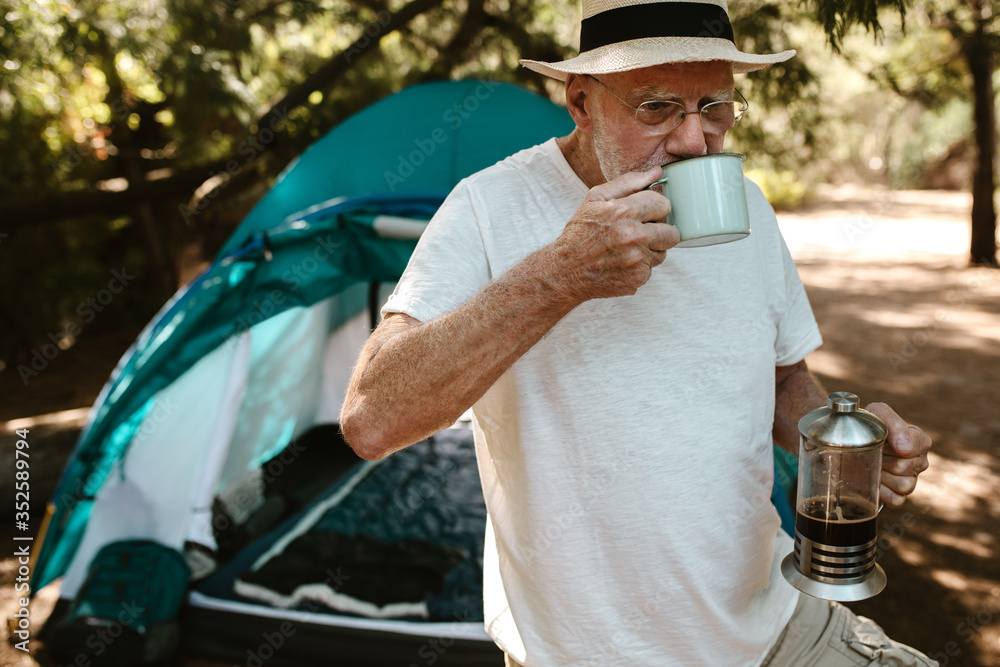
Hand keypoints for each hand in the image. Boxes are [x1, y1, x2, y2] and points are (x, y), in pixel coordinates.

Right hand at [549, 166, 678, 302]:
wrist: (566, 271)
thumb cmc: (580, 232)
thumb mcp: (596, 199)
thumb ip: (628, 182)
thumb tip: (657, 172)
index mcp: (624, 211)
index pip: (663, 204)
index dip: (653, 208)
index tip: (643, 214)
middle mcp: (633, 236)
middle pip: (672, 232)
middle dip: (659, 231)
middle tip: (640, 233)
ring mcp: (637, 259)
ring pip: (663, 252)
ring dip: (649, 250)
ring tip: (627, 249)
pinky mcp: (638, 278)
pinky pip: (651, 269)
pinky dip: (640, 266)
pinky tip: (622, 263)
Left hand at [865, 402, 931, 508]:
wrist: (845, 439)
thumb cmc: (865, 424)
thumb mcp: (878, 412)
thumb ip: (894, 423)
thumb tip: (905, 449)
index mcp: (919, 441)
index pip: (917, 447)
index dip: (895, 446)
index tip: (883, 441)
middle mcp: (919, 461)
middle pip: (907, 467)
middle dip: (884, 459)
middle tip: (872, 452)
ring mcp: (910, 480)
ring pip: (905, 485)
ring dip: (882, 475)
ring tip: (872, 465)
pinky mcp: (898, 496)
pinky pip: (897, 499)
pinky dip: (882, 492)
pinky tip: (873, 480)